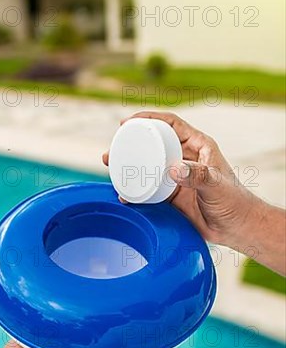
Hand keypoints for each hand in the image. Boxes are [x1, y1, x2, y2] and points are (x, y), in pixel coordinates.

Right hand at [103, 111, 261, 248]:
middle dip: (132, 143)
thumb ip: (198, 175)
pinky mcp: (172, 195)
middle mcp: (185, 157)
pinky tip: (124, 195)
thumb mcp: (216, 185)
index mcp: (198, 145)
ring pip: (148, 166)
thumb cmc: (234, 201)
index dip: (149, 118)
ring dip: (130, 166)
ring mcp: (177, 176)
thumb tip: (173, 169)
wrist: (236, 228)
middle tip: (113, 147)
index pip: (171, 124)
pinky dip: (136, 190)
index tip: (128, 123)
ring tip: (111, 166)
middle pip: (154, 143)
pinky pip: (149, 188)